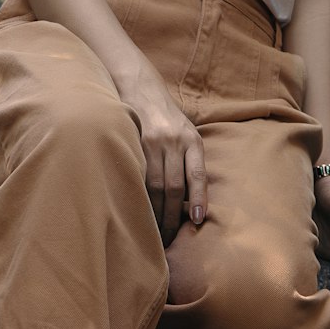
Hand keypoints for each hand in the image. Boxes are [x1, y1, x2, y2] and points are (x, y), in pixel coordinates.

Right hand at [119, 72, 206, 244]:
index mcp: (192, 140)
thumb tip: (192, 204)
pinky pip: (136, 174)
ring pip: (154, 185)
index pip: (197, 174)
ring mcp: (151, 141)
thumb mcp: (187, 133)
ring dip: (153, 212)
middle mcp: (173, 140)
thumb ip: (190, 161)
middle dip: (171, 216)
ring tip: (153, 232)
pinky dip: (138, 195)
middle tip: (169, 240)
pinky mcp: (132, 141)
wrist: (141, 88)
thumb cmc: (167, 119)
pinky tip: (136, 210)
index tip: (198, 220)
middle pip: (173, 186)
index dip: (198, 198)